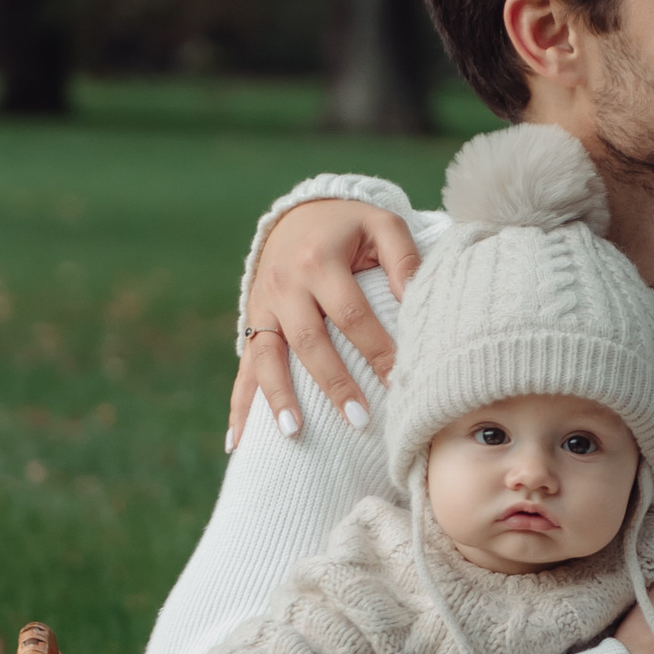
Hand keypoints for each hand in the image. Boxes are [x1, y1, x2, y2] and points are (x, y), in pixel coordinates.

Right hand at [227, 197, 421, 445]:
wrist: (300, 212)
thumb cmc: (351, 226)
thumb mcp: (382, 225)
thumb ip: (404, 259)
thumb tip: (417, 302)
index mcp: (319, 261)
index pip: (351, 314)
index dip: (376, 349)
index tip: (399, 381)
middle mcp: (284, 285)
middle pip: (309, 341)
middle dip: (334, 383)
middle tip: (360, 420)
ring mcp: (262, 305)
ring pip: (267, 357)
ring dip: (279, 397)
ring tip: (294, 433)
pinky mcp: (251, 320)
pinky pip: (243, 366)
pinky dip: (240, 404)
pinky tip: (236, 441)